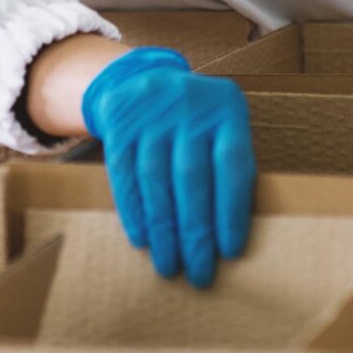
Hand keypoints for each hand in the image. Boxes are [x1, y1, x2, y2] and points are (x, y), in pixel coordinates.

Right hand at [79, 48, 254, 288]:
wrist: (142, 80)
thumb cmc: (196, 122)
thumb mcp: (221, 128)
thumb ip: (229, 169)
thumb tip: (232, 239)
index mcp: (228, 107)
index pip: (233, 165)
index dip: (231, 211)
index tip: (229, 252)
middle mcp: (189, 105)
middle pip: (192, 177)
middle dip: (195, 231)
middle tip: (199, 273)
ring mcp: (150, 112)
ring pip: (156, 180)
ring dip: (163, 230)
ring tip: (170, 266)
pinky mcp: (119, 123)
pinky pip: (125, 175)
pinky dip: (134, 211)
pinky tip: (143, 240)